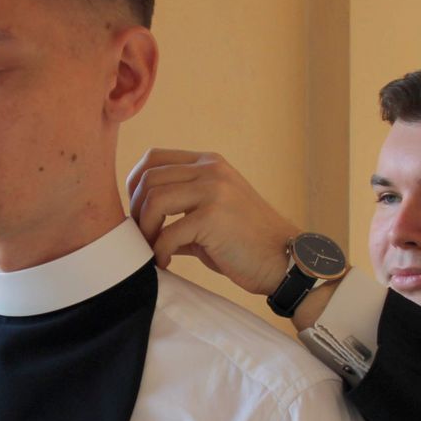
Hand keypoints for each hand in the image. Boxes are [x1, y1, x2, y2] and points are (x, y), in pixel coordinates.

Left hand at [126, 148, 298, 296]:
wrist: (285, 260)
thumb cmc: (246, 244)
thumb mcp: (211, 215)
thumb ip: (180, 210)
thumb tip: (138, 221)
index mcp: (209, 163)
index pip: (154, 158)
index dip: (134, 184)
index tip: (135, 212)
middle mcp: (211, 170)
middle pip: (149, 179)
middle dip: (136, 211)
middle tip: (141, 238)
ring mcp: (214, 191)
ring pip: (154, 201)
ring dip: (145, 230)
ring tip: (152, 250)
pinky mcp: (214, 217)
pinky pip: (168, 233)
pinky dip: (160, 251)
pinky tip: (166, 262)